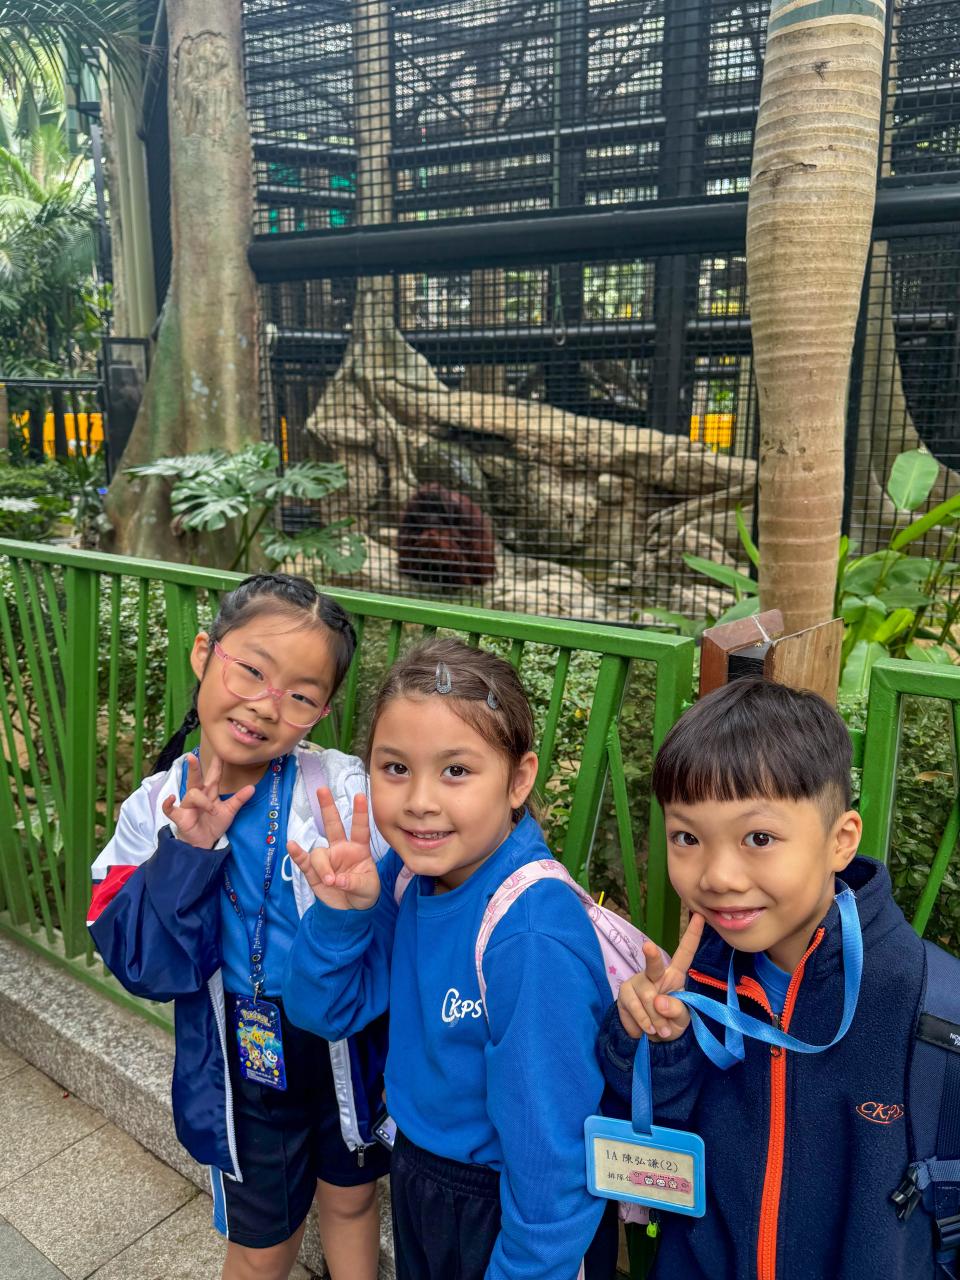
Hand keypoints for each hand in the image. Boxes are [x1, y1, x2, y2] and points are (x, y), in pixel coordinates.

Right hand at [160, 753, 253, 847]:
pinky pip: (169, 808)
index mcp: (209, 792)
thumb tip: (252, 787)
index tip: (220, 753)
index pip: (213, 775)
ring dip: (203, 802)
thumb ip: (239, 799)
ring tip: (212, 811)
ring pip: (191, 794)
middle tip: (191, 756)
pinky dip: (168, 803)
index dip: (217, 765)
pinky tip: (172, 798)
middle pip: (195, 778)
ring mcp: (187, 805)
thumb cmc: (214, 824)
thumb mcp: (229, 811)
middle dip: (193, 767)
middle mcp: (197, 795)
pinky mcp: (179, 816)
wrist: (204, 842)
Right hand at [287, 787, 380, 910]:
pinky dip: (297, 854)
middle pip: (333, 825)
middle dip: (328, 807)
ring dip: (323, 867)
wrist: (349, 912)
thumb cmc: (364, 893)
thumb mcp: (367, 888)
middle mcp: (341, 849)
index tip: (360, 795)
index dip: (360, 813)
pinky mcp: (313, 871)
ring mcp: (327, 859)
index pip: (360, 828)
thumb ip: (354, 882)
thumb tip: (337, 879)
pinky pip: (303, 860)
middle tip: (322, 789)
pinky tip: (292, 846)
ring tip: (330, 882)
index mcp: (359, 849)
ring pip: (319, 853)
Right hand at [616, 913, 704, 1041]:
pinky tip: (647, 1030)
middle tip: (648, 946)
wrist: (649, 1040)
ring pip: (648, 1000)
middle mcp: (654, 974)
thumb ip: (677, 1010)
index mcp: (674, 975)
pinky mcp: (624, 994)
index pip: (685, 953)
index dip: (693, 935)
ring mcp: (637, 982)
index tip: (700, 916)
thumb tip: (659, 1001)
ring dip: (656, 1021)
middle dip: (651, 955)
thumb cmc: (670, 1023)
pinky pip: (635, 1009)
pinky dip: (644, 1024)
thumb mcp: (682, 1020)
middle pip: (653, 963)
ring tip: (659, 1031)